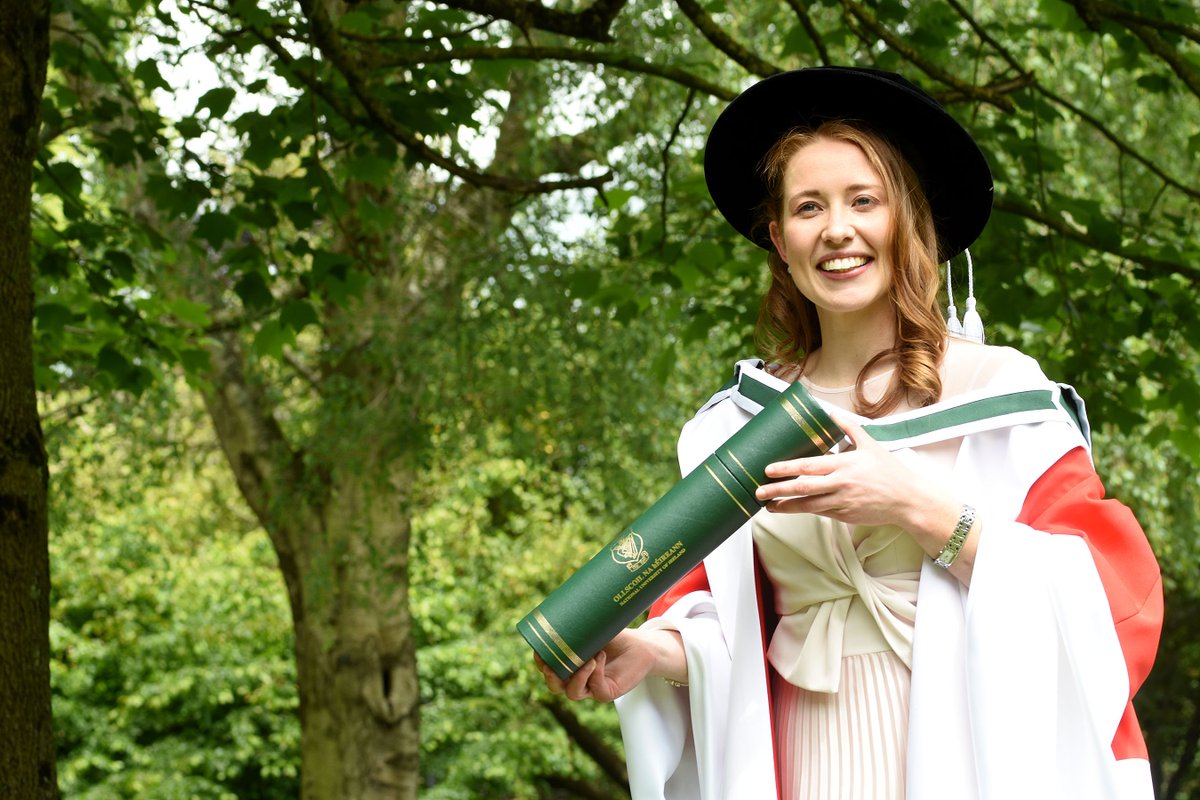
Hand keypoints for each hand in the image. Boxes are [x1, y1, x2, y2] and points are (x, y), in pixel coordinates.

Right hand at [533, 628, 679, 702]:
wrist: (639, 645)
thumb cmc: (614, 637)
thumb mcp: (592, 629)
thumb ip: (577, 623)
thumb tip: (560, 601)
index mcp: (569, 666)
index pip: (548, 669)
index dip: (540, 662)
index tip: (538, 649)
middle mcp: (577, 679)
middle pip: (555, 686)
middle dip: (551, 676)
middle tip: (551, 664)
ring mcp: (592, 688)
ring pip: (573, 692)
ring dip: (576, 677)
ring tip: (586, 659)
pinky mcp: (607, 692)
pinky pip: (596, 689)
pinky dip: (595, 674)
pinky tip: (599, 657)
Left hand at [753, 411, 956, 533]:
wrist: (907, 500)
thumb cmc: (888, 471)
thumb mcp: (870, 445)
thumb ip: (849, 428)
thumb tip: (831, 413)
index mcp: (844, 464)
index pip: (808, 465)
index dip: (786, 468)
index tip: (768, 469)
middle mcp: (840, 484)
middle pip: (802, 487)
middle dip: (777, 489)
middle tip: (758, 491)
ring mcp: (842, 502)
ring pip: (807, 506)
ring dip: (785, 506)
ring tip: (768, 505)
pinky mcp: (844, 516)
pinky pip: (819, 513)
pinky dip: (803, 511)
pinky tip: (789, 509)